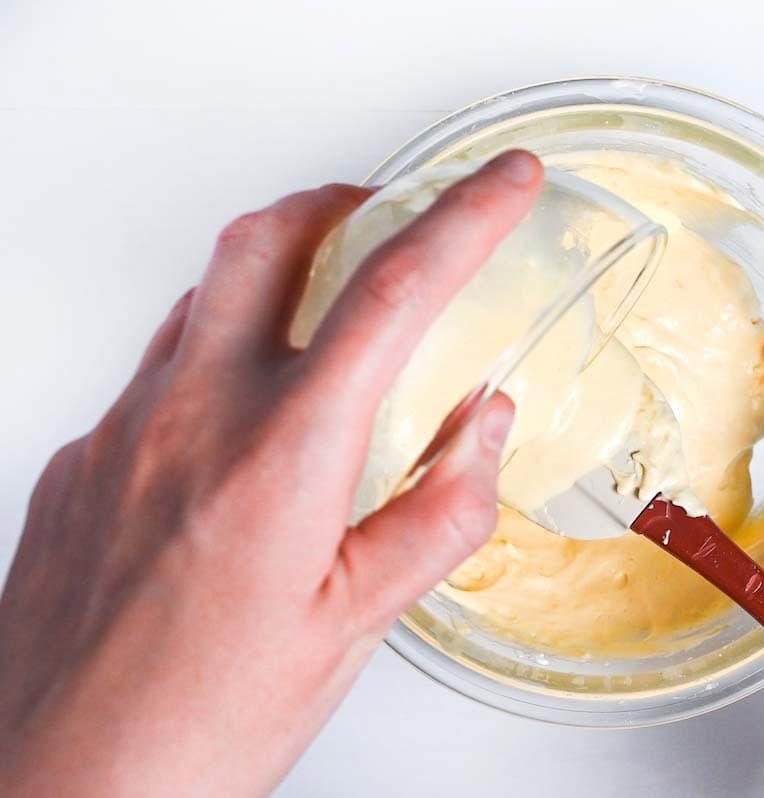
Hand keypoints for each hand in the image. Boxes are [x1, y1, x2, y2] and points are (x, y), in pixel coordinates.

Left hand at [0, 151, 543, 795]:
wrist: (59, 786)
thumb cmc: (199, 727)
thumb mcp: (358, 626)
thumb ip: (438, 512)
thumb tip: (480, 427)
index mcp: (279, 457)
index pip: (393, 295)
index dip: (464, 218)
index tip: (506, 182)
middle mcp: (188, 418)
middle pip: (268, 240)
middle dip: (344, 201)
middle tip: (392, 215)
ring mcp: (120, 432)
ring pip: (206, 296)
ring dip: (278, 278)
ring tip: (329, 321)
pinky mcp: (80, 461)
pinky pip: (157, 368)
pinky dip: (220, 357)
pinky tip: (244, 424)